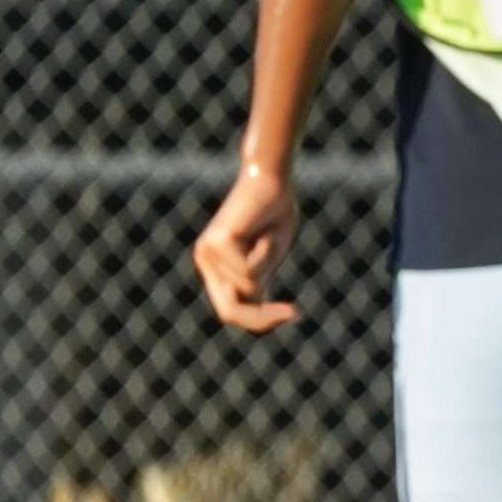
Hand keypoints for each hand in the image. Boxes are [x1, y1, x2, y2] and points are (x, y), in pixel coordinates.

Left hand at [192, 163, 301, 332]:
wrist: (270, 180)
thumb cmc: (274, 215)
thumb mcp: (268, 258)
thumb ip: (257, 283)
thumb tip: (255, 313)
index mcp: (216, 270)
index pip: (232, 312)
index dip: (262, 321)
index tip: (295, 314)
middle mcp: (206, 262)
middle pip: (229, 312)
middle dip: (261, 318)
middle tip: (294, 313)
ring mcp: (208, 253)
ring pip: (247, 288)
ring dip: (269, 267)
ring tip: (271, 237)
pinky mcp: (217, 243)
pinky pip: (248, 271)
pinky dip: (265, 255)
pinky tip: (265, 232)